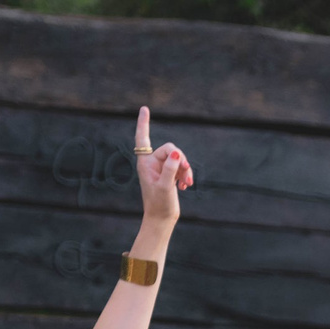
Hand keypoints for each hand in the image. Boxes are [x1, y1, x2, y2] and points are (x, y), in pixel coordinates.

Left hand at [132, 108, 192, 227]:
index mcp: (145, 163)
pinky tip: (185, 186)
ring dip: (185, 170)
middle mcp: (152, 163)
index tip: (145, 109)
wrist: (162, 219)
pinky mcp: (169, 175)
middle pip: (171, 149)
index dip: (143, 123)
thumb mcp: (165, 186)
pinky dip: (185, 175)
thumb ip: (170, 169)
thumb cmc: (160, 204)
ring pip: (178, 159)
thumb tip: (177, 154)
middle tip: (186, 174)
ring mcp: (161, 168)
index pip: (143, 138)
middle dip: (181, 161)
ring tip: (186, 184)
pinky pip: (181, 167)